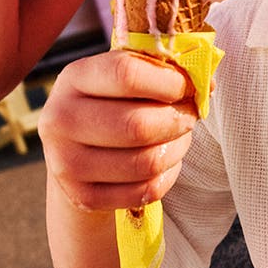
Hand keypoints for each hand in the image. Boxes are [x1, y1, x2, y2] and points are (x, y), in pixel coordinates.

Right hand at [39, 51, 197, 212]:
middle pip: (138, 124)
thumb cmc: (114, 102)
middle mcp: (61, 119)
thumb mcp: (127, 75)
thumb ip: (162, 70)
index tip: (188, 85)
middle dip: (178, 119)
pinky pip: (146, 191)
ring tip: (179, 137)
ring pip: (147, 161)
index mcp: (73, 77)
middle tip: (189, 116)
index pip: (126, 74)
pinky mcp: (82, 197)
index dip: (169, 81)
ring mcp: (66, 163)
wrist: (79, 149)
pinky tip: (166, 161)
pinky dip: (168, 176)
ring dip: (178, 148)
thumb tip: (206, 84)